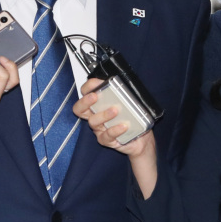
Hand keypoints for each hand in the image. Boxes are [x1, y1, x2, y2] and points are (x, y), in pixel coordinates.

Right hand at [73, 78, 158, 195]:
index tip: (96, 83)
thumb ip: (122, 93)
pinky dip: (115, 129)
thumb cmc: (133, 120)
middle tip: (94, 96)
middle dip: (85, 101)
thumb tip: (121, 81)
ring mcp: (99, 129)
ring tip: (115, 110)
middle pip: (79, 109)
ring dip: (104, 114)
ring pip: (93, 121)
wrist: (141, 140)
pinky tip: (123, 125)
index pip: (85, 93)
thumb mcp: (129, 103)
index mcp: (98, 104)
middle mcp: (95, 116)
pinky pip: (106, 135)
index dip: (87, 87)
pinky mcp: (106, 140)